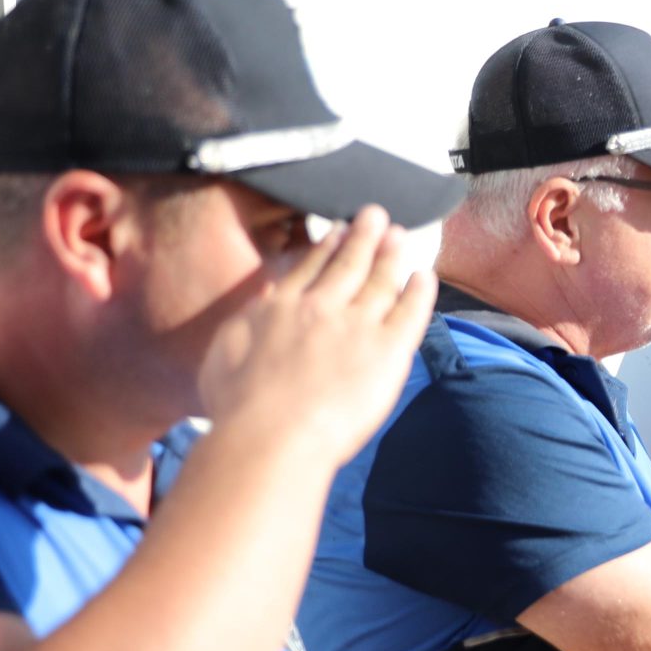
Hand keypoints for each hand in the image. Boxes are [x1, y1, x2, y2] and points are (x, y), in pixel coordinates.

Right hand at [196, 207, 434, 457]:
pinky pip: (410, 313)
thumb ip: (248, 323)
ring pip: (381, 281)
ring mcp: (356, 326)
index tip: (339, 230)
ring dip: (393, 254)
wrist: (271, 436)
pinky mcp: (387, 351)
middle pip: (349, 264)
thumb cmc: (237, 408)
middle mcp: (321, 308)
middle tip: (377, 215)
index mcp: (280, 308)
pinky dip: (419, 291)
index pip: (310, 268)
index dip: (328, 246)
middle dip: (365, 236)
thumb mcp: (225, 353)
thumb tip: (262, 304)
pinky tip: (425, 276)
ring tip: (401, 236)